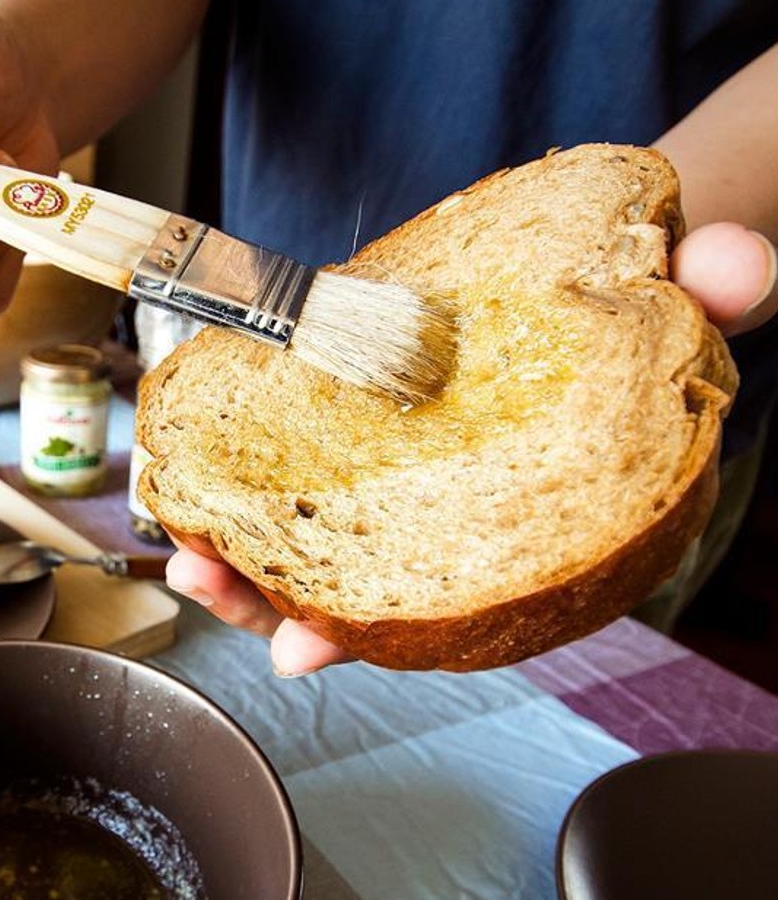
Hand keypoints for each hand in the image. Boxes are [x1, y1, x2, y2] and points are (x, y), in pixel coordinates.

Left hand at [163, 219, 777, 676]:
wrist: (626, 247)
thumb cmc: (652, 287)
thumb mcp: (693, 282)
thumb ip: (721, 281)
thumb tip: (736, 269)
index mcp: (535, 510)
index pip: (450, 596)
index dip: (373, 631)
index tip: (301, 652)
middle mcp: (463, 505)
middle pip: (360, 584)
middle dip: (272, 599)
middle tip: (201, 585)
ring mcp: (412, 467)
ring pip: (320, 536)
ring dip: (242, 546)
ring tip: (179, 548)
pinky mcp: (375, 414)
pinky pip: (306, 461)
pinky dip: (251, 471)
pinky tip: (199, 465)